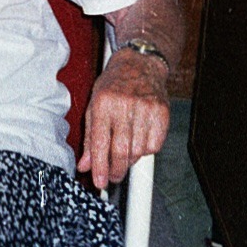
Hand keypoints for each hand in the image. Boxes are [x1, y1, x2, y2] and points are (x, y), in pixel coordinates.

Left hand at [79, 48, 169, 189]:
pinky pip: (155, 145)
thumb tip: (84, 166)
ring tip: (125, 154)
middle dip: (116, 170)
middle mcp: (124, 105)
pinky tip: (140, 141)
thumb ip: (89, 139)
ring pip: (138, 151)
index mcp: (103, 103)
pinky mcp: (162, 112)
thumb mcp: (94, 107)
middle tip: (113, 177)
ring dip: (130, 160)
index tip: (100, 183)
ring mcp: (145, 108)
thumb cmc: (113, 86)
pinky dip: (146, 150)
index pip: (99, 142)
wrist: (140, 64)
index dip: (99, 167)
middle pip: (120, 151)